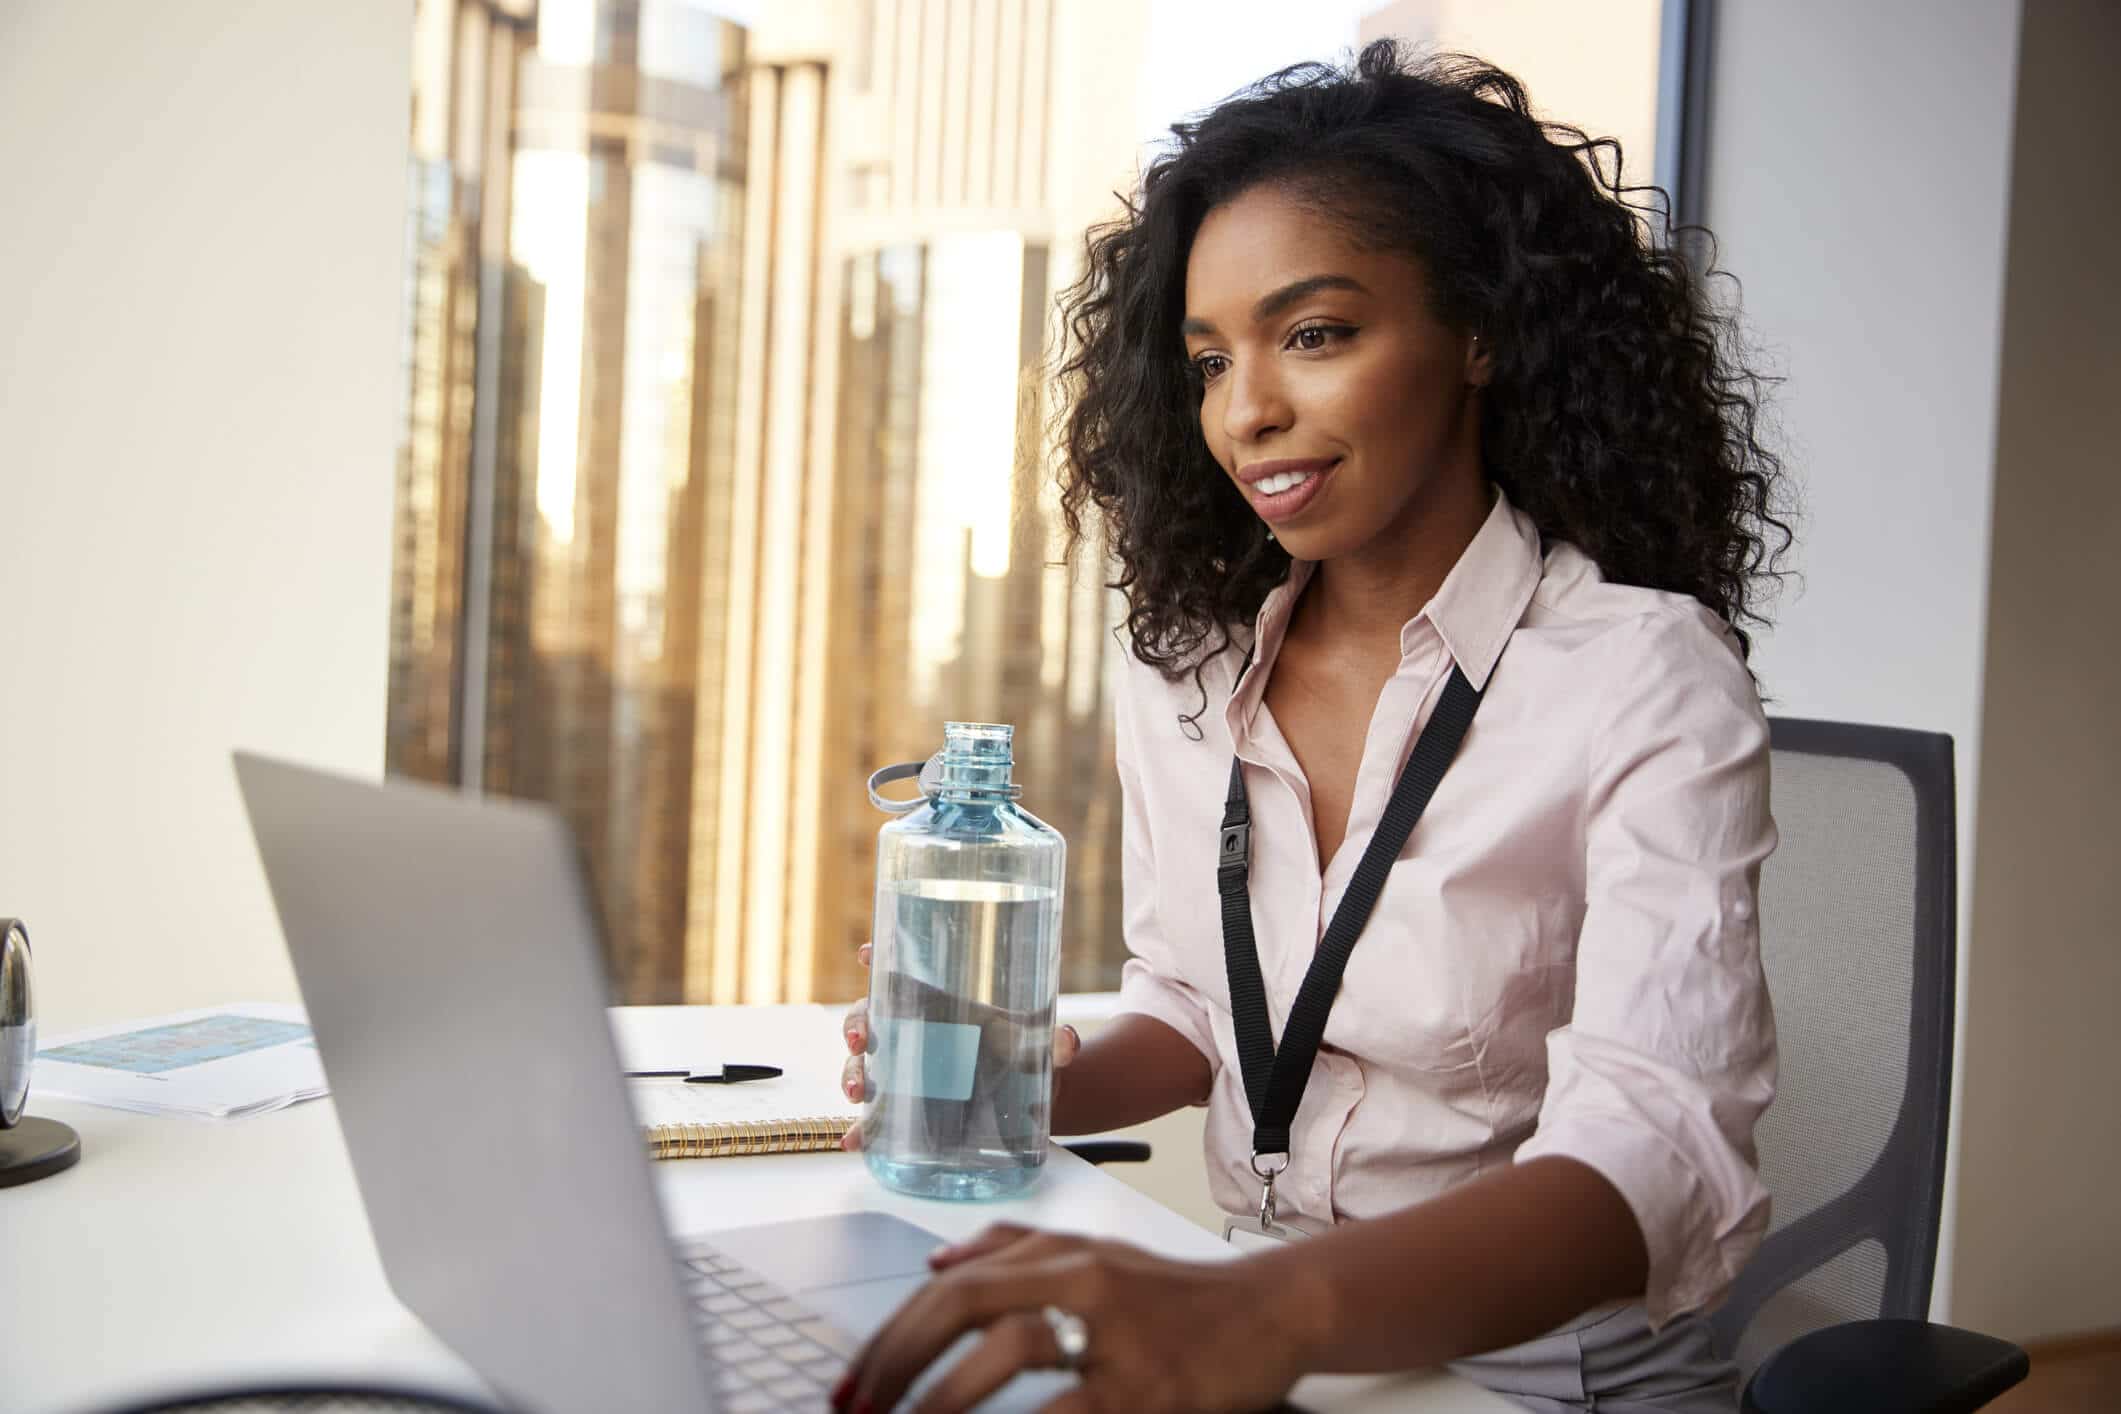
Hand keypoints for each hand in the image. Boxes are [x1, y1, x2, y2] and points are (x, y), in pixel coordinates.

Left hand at [829, 1223, 1310, 1413]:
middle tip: (856, 1409)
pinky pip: (1069, 1410)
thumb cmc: (1173, 1295)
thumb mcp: (1095, 1254)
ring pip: (1012, 1349)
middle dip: (898, 1360)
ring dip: (944, 1395)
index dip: (894, 1332)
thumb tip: (933, 1266)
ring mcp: (1118, 1336)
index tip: (854, 1381)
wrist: (1271, 1313)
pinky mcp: (1149, 1390)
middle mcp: (1084, 1283)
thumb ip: (1014, 1251)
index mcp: (1062, 1255)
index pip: (954, 1284)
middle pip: (968, 1304)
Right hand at [838, 944, 1081, 1149]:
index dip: (878, 959)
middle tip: (861, 1038)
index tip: (867, 953)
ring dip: (850, 1075)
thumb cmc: (1021, 1057)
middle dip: (854, 1023)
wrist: (1026, 1103)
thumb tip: (1067, 1042)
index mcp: (936, 1004)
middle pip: (866, 1015)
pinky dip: (859, 1130)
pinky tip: (854, 1142)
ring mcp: (902, 1072)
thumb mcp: (1036, 1045)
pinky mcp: (904, 1110)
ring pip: (860, 1064)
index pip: (899, 973)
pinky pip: (873, 1117)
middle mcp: (910, 1033)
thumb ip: (1053, 1043)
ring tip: (858, 1094)